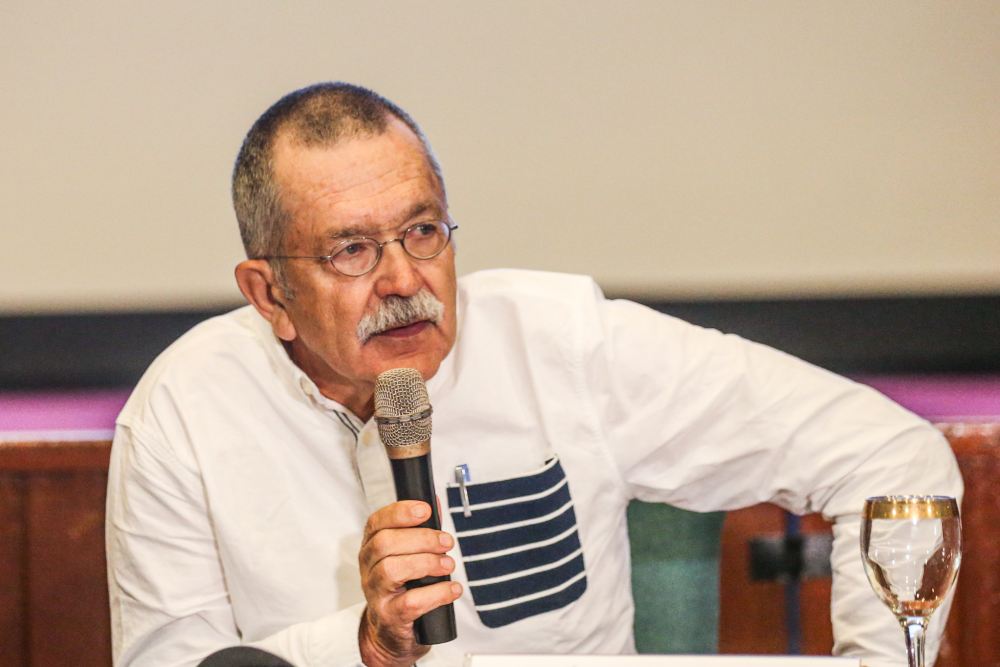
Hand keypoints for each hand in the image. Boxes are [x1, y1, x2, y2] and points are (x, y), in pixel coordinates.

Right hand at [358, 500, 461, 666]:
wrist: (390, 632)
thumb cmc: (401, 588)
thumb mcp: (407, 556)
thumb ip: (420, 530)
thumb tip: (435, 502)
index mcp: (371, 548)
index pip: (377, 522)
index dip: (400, 512)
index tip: (425, 510)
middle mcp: (369, 569)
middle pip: (385, 543)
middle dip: (421, 538)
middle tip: (446, 542)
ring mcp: (376, 593)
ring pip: (393, 570)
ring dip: (427, 563)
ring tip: (447, 564)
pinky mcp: (390, 616)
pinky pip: (410, 602)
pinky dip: (437, 593)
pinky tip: (452, 589)